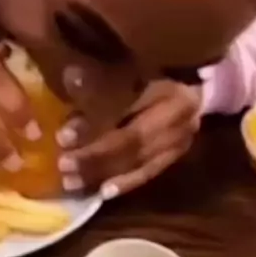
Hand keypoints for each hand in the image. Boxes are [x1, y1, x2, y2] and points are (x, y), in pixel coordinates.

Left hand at [57, 79, 201, 197]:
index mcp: (166, 85)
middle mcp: (179, 114)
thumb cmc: (152, 67)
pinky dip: (126, 182)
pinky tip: (104, 192)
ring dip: (105, 173)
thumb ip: (101, 78)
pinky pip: (151, 171)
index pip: (125, 110)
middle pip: (133, 141)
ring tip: (74, 183)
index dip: (93, 124)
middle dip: (95, 156)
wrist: (192, 82)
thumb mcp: (126, 65)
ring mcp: (182, 136)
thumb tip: (70, 78)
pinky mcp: (179, 152)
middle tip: (64, 166)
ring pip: (140, 160)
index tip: (63, 137)